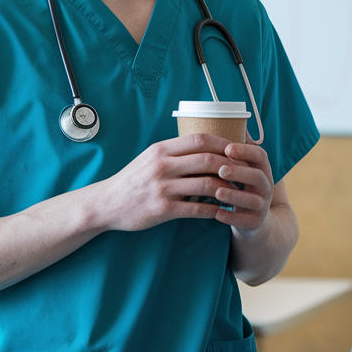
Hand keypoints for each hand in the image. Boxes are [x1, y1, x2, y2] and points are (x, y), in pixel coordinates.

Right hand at [96, 133, 245, 231]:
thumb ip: (174, 152)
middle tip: (244, 172)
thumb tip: (204, 147)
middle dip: (230, 165)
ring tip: (238, 192)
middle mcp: (163, 166)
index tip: (237, 150)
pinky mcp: (163, 209)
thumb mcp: (150, 158)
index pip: (200, 139)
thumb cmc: (132, 180)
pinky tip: (223, 211)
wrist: (106, 204)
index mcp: (161, 150)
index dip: (223, 143)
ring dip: (227, 188)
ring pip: (206, 183)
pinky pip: (197, 208)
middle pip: (207, 159)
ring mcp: (163, 188)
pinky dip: (214, 209)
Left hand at [211, 142, 274, 235]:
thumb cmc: (240, 187)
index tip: (227, 148)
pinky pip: (244, 221)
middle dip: (239, 171)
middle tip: (220, 169)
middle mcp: (265, 186)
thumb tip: (221, 117)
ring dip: (234, 194)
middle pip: (256, 176)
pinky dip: (230, 217)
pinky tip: (216, 213)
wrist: (254, 222)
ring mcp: (262, 206)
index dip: (245, 151)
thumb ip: (233, 150)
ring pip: (252, 199)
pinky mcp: (254, 224)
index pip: (260, 155)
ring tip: (217, 191)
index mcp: (261, 168)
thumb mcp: (240, 168)